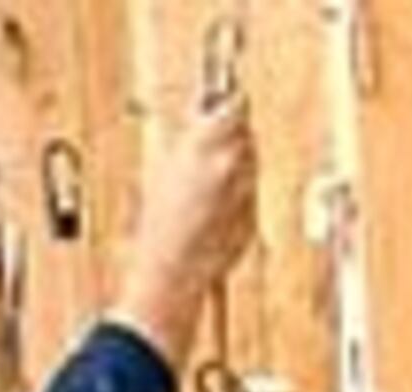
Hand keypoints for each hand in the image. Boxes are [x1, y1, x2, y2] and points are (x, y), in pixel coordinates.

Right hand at [113, 97, 257, 364]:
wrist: (172, 269)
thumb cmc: (158, 224)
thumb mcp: (165, 169)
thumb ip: (195, 143)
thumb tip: (207, 124)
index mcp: (205, 145)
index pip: (236, 106)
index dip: (233, 106)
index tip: (230, 102)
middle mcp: (231, 165)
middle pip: (247, 136)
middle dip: (235, 138)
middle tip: (216, 147)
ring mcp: (245, 192)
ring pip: (250, 167)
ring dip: (237, 169)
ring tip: (209, 188)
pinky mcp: (252, 218)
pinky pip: (249, 198)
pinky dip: (237, 199)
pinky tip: (213, 213)